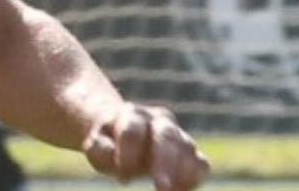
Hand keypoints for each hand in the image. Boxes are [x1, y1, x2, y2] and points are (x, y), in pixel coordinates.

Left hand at [83, 104, 209, 190]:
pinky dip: (195, 178)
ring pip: (187, 148)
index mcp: (133, 114)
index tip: (123, 181)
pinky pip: (201, 164)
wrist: (125, 138)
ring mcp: (178, 135)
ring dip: (181, 173)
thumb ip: (99, 149)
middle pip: (166, 136)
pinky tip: (181, 190)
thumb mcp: (97, 145)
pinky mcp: (191, 153)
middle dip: (165, 163)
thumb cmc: (110, 144)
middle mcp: (160, 120)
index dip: (128, 157)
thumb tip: (113, 156)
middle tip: (161, 188)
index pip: (132, 132)